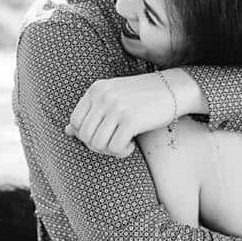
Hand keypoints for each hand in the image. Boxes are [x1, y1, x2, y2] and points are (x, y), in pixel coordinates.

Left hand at [66, 70, 190, 157]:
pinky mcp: (131, 120)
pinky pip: (115, 147)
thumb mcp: (113, 99)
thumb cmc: (142, 97)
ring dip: (109, 150)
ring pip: (97, 144)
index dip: (85, 135)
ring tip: (122, 144)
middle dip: (97, 146)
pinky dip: (122, 152)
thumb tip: (67, 131)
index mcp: (96, 89)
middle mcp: (104, 96)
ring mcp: (116, 107)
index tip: (102, 136)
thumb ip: (91, 112)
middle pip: (84, 135)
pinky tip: (131, 145)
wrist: (174, 88)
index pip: (75, 121)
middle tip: (113, 144)